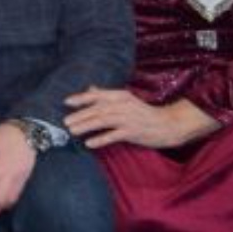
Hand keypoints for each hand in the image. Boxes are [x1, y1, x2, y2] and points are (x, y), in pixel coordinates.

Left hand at [63, 87, 219, 148]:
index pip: (97, 95)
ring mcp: (128, 118)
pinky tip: (89, 143)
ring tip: (72, 131)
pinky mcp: (133, 131)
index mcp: (121, 96)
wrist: (168, 124)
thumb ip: (107, 95)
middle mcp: (123, 105)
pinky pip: (113, 135)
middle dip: (79, 115)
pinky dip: (100, 139)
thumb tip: (90, 88)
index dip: (81, 98)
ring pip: (102, 121)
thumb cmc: (144, 113)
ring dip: (85, 126)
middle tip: (65, 122)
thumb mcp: (126, 101)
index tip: (66, 102)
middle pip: (97, 109)